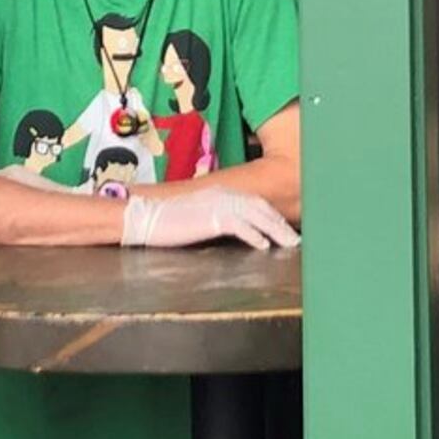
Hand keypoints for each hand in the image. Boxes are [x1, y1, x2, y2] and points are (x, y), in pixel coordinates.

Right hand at [122, 186, 300, 249]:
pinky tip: (264, 247)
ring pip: (257, 216)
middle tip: (295, 239)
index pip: (253, 202)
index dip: (271, 215)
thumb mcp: (194, 215)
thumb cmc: (164, 219)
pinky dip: (255, 236)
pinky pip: (241, 226)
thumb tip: (225, 228)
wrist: (143, 215)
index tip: (283, 228)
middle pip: (261, 207)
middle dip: (280, 223)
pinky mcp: (211, 218)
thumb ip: (212, 217)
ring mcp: (218, 204)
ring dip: (276, 230)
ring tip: (289, 244)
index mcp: (220, 192)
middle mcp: (223, 194)